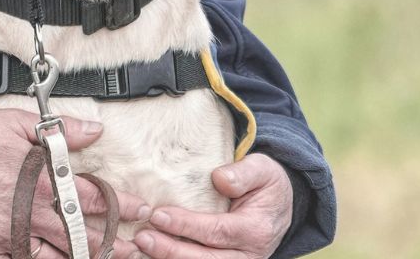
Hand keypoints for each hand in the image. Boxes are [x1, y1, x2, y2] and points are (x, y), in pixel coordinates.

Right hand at [0, 109, 147, 258]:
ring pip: (56, 258)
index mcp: (41, 181)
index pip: (92, 197)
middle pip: (81, 235)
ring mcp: (10, 235)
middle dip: (112, 243)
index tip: (141, 208)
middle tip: (134, 248)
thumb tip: (93, 131)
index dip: (121, 204)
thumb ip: (58, 132)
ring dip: (81, 258)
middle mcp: (30, 213)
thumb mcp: (14, 124)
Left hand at [126, 154, 292, 258]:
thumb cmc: (265, 185)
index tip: (158, 215)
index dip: (186, 225)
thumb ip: (244, 173)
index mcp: (256, 230)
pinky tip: (152, 255)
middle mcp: (247, 255)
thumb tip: (220, 179)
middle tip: (142, 238)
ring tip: (141, 247)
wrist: (278, 207)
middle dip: (171, 251)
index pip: (217, 231)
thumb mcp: (263, 169)